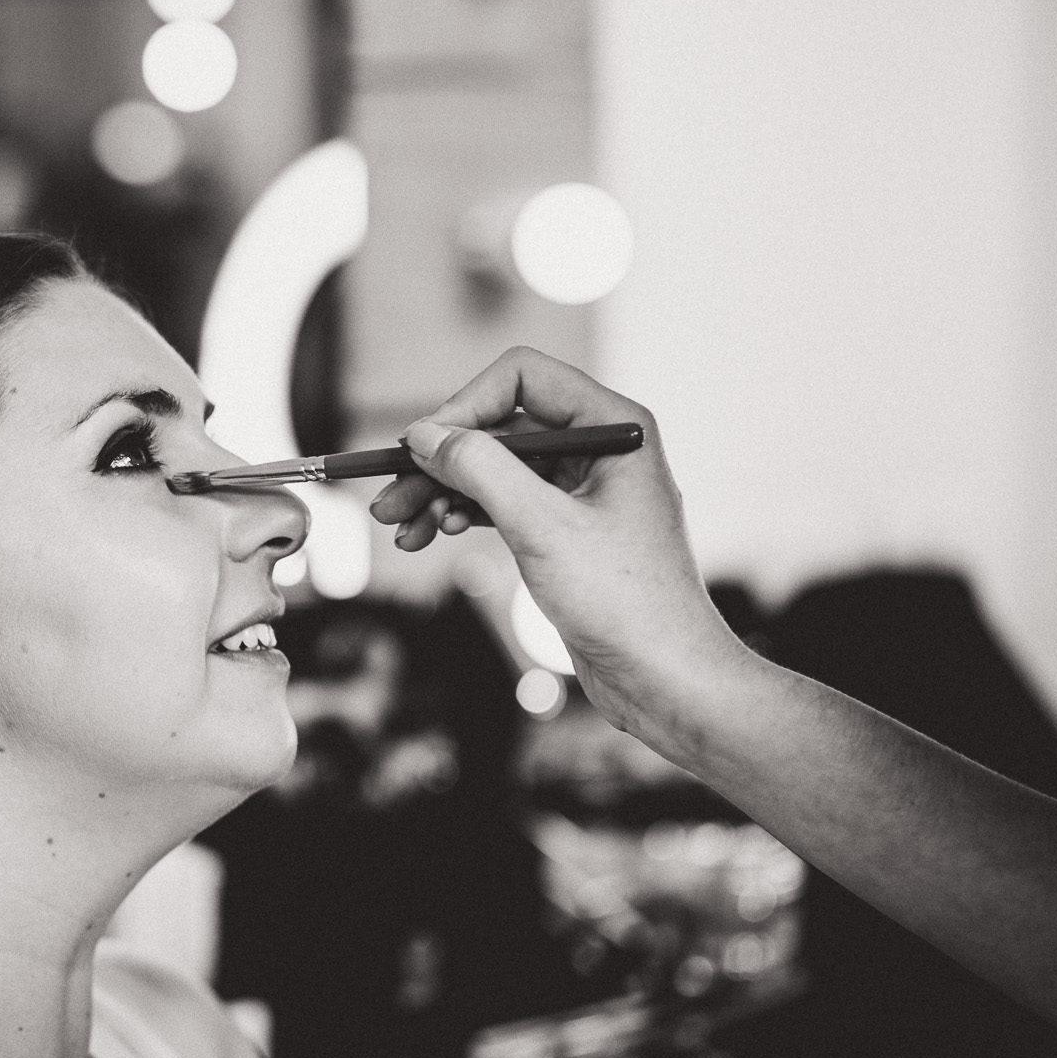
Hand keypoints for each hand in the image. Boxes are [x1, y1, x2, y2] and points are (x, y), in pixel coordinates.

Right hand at [367, 347, 746, 737]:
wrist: (667, 680)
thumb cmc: (627, 603)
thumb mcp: (542, 527)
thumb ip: (480, 468)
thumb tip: (424, 435)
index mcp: (614, 428)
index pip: (522, 378)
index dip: (464, 405)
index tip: (421, 448)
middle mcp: (601, 449)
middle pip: (500, 427)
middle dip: (441, 461)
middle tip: (389, 498)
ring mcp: (583, 491)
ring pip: (495, 468)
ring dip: (443, 492)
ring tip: (400, 528)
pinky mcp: (567, 530)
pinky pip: (504, 503)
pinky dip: (465, 514)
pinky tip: (433, 535)